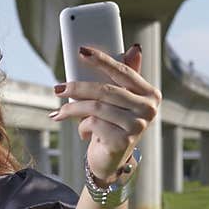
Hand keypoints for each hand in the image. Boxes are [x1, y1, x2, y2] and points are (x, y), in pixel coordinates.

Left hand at [49, 44, 161, 181]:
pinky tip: (83, 133)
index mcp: (150, 94)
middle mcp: (148, 109)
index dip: (102, 60)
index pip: (123, 72)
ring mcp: (137, 126)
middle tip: (58, 88)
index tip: (81, 51)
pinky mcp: (123, 141)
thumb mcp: (119, 102)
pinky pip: (94, 124)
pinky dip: (83, 127)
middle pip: (106, 90)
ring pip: (96, 108)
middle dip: (77, 88)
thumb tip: (135, 48)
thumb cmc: (113, 125)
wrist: (111, 160)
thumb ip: (126, 77)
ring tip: (59, 113)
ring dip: (73, 109)